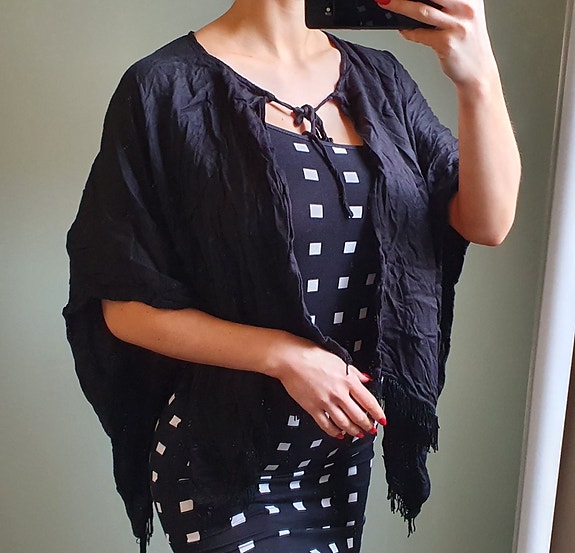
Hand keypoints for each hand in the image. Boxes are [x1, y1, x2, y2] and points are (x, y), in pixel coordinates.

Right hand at [265, 331, 385, 437]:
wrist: (290, 359)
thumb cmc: (312, 354)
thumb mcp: (338, 359)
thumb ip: (354, 372)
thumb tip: (366, 379)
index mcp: (348, 380)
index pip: (368, 401)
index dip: (377, 413)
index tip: (382, 420)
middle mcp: (339, 394)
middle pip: (358, 416)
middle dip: (367, 425)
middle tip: (371, 429)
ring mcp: (325, 403)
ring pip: (344, 423)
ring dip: (353, 430)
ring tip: (358, 433)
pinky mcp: (312, 408)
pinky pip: (326, 425)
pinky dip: (334, 432)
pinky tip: (338, 434)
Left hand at [377, 0, 498, 88]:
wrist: (478, 72)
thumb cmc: (466, 43)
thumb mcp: (462, 15)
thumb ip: (445, 5)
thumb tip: (413, 1)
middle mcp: (466, 7)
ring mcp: (457, 25)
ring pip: (422, 10)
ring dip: (399, 6)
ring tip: (385, 2)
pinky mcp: (447, 43)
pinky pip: (420, 34)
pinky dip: (408, 31)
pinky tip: (402, 29)